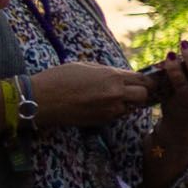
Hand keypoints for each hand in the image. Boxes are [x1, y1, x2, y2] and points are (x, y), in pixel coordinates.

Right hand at [24, 62, 151, 128]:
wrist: (41, 100)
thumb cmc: (59, 78)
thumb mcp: (86, 66)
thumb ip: (107, 72)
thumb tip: (120, 75)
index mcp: (113, 76)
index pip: (143, 79)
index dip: (146, 79)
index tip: (146, 80)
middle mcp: (115, 94)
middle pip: (143, 95)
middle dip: (141, 92)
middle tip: (132, 90)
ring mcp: (109, 110)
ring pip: (131, 108)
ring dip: (127, 103)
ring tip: (113, 97)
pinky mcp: (101, 121)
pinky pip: (117, 116)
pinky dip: (116, 111)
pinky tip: (103, 105)